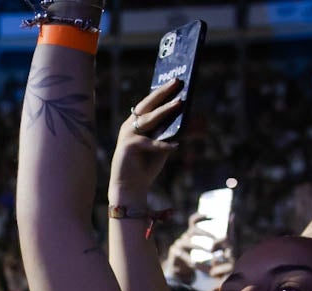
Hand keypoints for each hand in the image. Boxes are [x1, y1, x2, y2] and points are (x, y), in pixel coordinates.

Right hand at [109, 79, 183, 198]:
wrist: (130, 187)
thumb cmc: (145, 167)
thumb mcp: (160, 147)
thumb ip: (167, 134)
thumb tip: (183, 119)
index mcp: (135, 124)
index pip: (149, 104)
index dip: (161, 92)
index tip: (174, 82)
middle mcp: (129, 126)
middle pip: (147, 105)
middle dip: (163, 92)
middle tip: (177, 81)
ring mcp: (128, 135)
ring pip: (149, 119)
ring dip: (165, 110)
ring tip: (180, 102)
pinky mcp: (128, 146)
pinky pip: (150, 143)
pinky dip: (162, 146)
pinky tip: (175, 146)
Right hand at [161, 216, 228, 282]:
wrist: (182, 267)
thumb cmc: (197, 255)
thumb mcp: (204, 245)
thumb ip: (217, 236)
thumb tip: (231, 218)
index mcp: (192, 232)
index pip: (193, 220)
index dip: (200, 216)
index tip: (210, 215)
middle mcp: (185, 236)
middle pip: (193, 230)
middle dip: (205, 233)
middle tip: (216, 240)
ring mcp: (178, 244)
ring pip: (188, 243)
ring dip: (200, 247)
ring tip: (210, 252)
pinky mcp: (174, 253)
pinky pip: (182, 255)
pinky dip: (189, 259)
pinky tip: (196, 262)